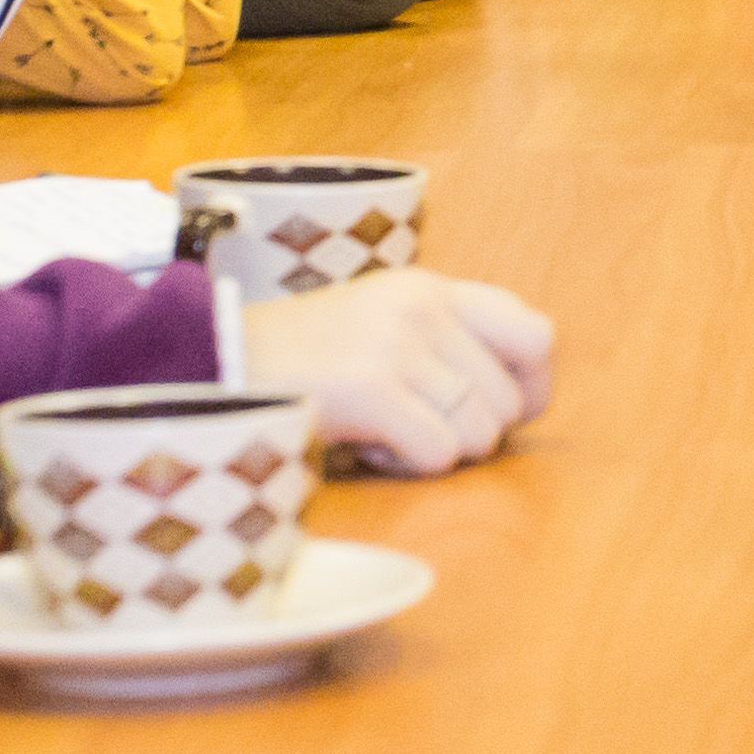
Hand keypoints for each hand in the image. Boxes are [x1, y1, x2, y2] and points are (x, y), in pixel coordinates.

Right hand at [237, 268, 555, 474]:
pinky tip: (370, 447)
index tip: (502, 413)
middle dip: (473, 434)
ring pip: (481, 433)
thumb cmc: (303, 359)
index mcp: (432, 287)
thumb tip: (526, 401)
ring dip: (438, 452)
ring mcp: (399, 344)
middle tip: (416, 428)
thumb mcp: (383, 323)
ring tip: (387, 433)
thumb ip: (449, 342)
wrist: (217, 361)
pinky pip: (440, 453)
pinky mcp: (373, 387)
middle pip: (510, 401)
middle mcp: (423, 307)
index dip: (534, 386)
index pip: (537, 333)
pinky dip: (410, 466)